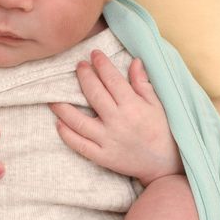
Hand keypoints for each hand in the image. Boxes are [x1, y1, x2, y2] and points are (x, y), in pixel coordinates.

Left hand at [49, 50, 182, 185]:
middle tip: (78, 66)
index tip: (94, 54)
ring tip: (54, 96)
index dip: (101, 64)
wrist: (165, 165)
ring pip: (78, 121)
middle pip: (93, 94)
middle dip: (84, 77)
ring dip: (63, 107)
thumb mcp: (156, 105)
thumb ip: (142, 83)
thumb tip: (134, 61)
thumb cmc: (162, 131)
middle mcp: (117, 122)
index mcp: (133, 106)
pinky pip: (79, 145)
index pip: (112, 80)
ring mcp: (107, 140)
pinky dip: (66, 134)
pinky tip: (58, 123)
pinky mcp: (102, 156)